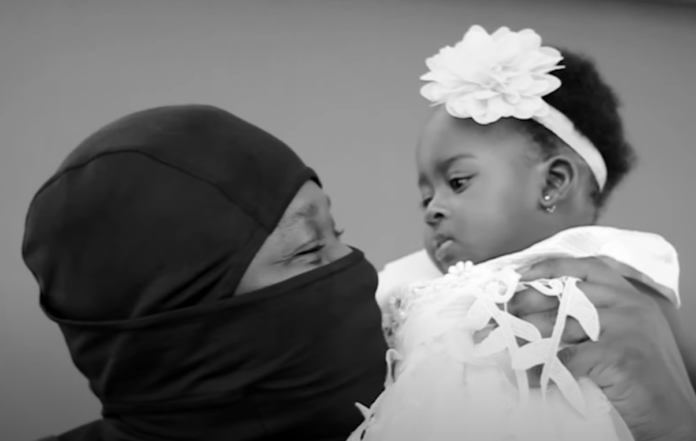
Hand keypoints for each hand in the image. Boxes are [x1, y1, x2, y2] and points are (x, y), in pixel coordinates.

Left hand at [509, 257, 695, 440]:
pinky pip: (570, 358)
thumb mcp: (622, 334)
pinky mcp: (620, 353)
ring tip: (513, 345)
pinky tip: (535, 376)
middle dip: (529, 301)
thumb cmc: (640, 377)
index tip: (521, 274)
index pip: (586, 267)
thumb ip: (590, 316)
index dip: (549, 267)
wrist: (672, 417)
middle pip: (566, 293)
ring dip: (532, 336)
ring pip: (563, 324)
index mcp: (629, 295)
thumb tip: (535, 310)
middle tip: (504, 311)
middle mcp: (630, 304)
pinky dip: (548, 369)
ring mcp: (628, 326)